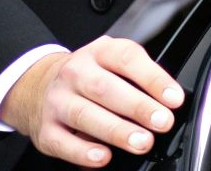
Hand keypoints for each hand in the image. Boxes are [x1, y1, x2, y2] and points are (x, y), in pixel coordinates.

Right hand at [0, 36, 184, 167]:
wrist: (36, 85)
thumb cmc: (87, 76)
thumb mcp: (112, 62)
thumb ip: (139, 76)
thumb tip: (169, 101)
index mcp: (98, 53)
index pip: (127, 59)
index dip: (153, 78)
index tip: (174, 98)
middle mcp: (75, 74)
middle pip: (106, 88)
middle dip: (138, 107)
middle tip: (162, 122)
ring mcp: (57, 101)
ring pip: (85, 115)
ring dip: (117, 130)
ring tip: (141, 142)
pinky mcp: (45, 129)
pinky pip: (64, 142)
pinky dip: (83, 152)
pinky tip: (103, 157)